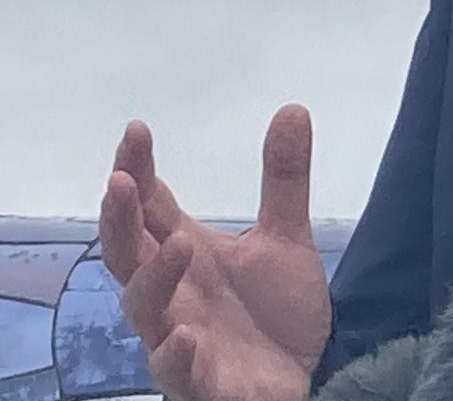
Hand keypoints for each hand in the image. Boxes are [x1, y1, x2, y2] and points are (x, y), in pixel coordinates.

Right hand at [99, 103, 331, 400]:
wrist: (304, 378)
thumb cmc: (276, 314)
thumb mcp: (286, 240)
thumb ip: (284, 180)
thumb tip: (292, 108)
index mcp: (185, 255)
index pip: (150, 209)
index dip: (137, 171)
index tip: (136, 130)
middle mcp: (172, 294)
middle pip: (127, 253)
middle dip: (119, 219)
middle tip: (121, 181)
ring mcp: (179, 339)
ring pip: (145, 310)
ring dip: (155, 277)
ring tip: (180, 243)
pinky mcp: (200, 383)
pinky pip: (176, 372)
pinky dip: (176, 356)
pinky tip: (184, 337)